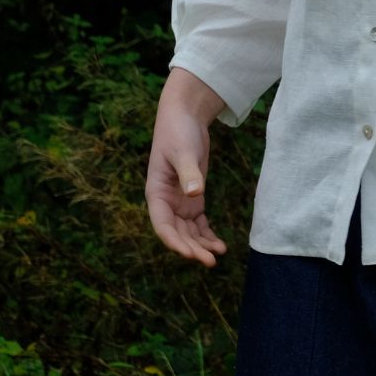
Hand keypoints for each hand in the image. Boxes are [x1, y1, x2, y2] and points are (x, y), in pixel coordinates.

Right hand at [145, 68, 228, 266]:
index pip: (163, 225)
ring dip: (201, 244)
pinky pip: (198, 223)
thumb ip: (188, 173)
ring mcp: (179, 201)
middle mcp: (166, 201)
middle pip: (177, 233)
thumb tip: (195, 194)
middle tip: (210, 260)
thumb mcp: (183, 151)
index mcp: (156, 193)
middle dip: (192, 248)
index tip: (190, 253)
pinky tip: (219, 244)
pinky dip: (207, 234)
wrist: (185, 115)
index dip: (175, 242)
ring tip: (218, 254)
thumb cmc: (178, 131)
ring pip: (188, 232)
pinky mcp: (193, 196)